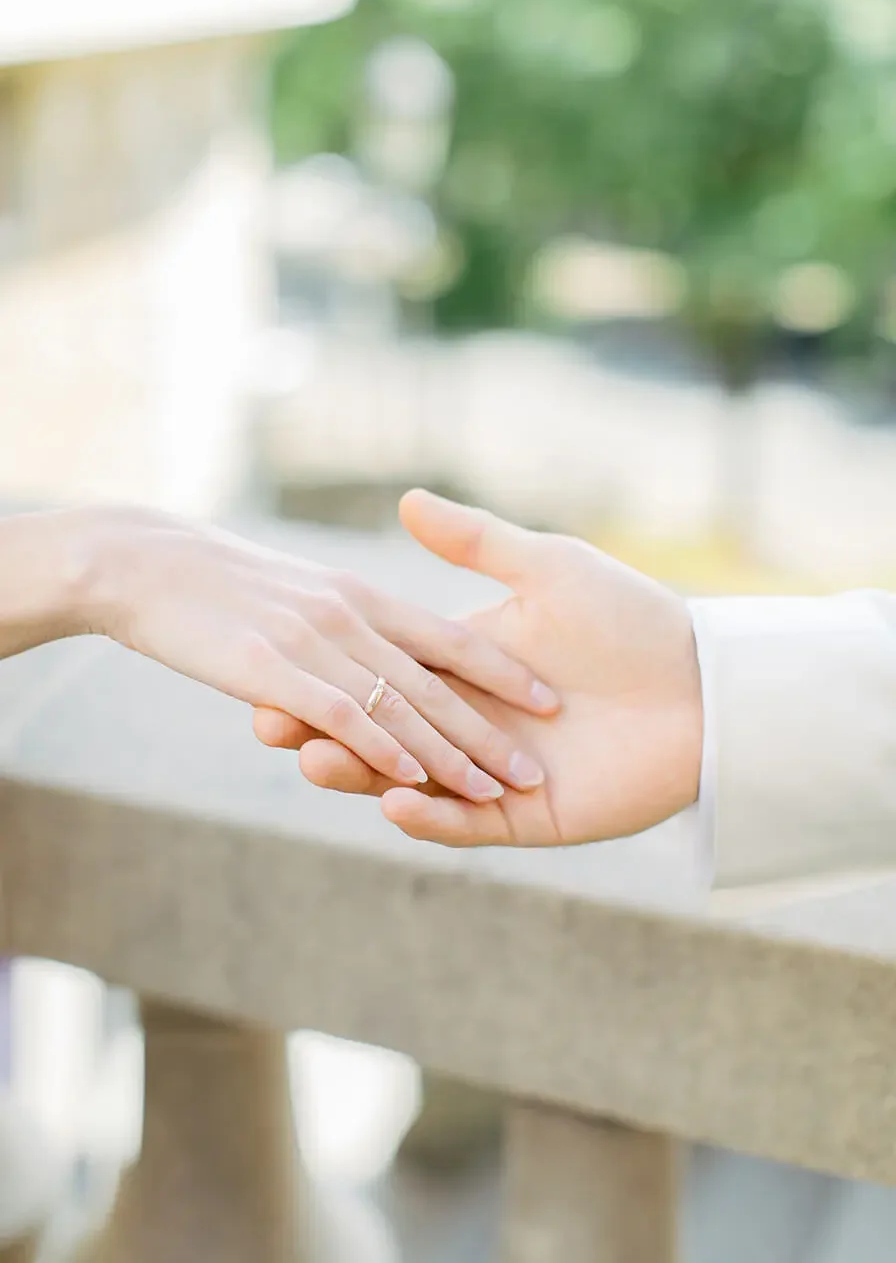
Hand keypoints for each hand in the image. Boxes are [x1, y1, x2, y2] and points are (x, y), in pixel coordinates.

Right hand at [74, 507, 557, 801]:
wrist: (138, 559)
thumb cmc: (214, 572)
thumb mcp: (298, 584)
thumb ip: (350, 611)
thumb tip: (377, 646)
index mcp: (363, 597)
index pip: (448, 637)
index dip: (500, 668)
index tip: (547, 696)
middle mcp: (352, 619)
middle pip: (435, 682)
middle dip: (488, 729)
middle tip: (535, 767)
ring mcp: (316, 645)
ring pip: (399, 707)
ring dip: (447, 753)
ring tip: (494, 789)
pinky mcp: (274, 672)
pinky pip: (342, 715)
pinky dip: (380, 749)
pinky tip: (413, 782)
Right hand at [253, 491, 702, 845]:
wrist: (704, 687)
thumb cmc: (631, 619)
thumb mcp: (547, 569)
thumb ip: (477, 544)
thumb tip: (407, 499)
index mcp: (469, 664)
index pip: (385, 669)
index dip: (333, 670)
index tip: (274, 663)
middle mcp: (472, 719)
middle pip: (384, 727)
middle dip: (328, 727)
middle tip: (269, 722)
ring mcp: (495, 770)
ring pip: (414, 778)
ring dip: (363, 773)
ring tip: (314, 760)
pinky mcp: (527, 815)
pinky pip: (468, 822)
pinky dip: (431, 815)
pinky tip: (392, 801)